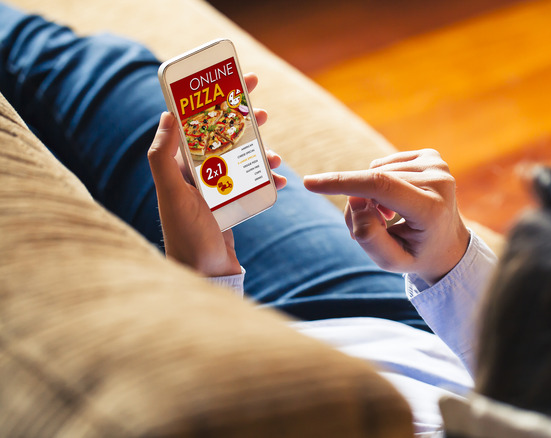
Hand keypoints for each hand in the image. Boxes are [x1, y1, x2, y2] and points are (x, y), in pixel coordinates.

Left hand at [147, 73, 285, 276]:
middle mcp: (194, 176)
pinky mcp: (229, 207)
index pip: (195, 124)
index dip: (214, 101)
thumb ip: (163, 156)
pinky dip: (267, 180)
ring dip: (259, 151)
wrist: (205, 276)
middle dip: (242, 121)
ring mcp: (213, 191)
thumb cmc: (187, 237)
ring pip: (240, 159)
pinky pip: (251, 185)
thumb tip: (167, 114)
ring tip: (275, 153)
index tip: (233, 84)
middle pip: (221, 137)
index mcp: (178, 167)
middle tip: (261, 109)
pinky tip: (281, 181)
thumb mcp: (173, 194)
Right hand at [303, 149, 469, 284]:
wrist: (448, 244)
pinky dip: (381, 183)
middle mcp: (440, 181)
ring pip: (376, 172)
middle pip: (374, 182)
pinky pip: (385, 164)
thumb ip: (369, 237)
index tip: (310, 183)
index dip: (343, 182)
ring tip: (388, 217)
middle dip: (358, 203)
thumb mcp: (392, 261)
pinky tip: (397, 201)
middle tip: (369, 227)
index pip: (380, 186)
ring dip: (370, 194)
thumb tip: (356, 201)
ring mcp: (438, 165)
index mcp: (432, 209)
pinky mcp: (432, 156)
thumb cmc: (417, 254)